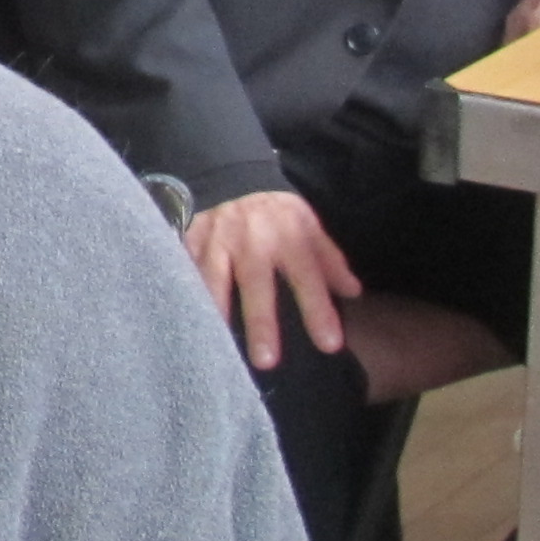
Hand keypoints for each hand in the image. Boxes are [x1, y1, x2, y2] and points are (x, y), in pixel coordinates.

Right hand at [184, 189, 362, 372]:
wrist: (231, 177)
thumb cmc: (276, 214)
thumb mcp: (309, 227)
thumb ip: (329, 259)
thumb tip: (353, 292)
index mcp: (288, 236)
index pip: (307, 278)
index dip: (318, 311)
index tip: (330, 345)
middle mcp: (251, 239)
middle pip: (256, 285)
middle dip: (261, 323)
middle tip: (266, 362)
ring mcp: (216, 241)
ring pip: (213, 280)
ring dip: (216, 314)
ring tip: (218, 348)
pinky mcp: (189, 242)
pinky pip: (186, 272)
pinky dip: (186, 297)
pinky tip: (189, 322)